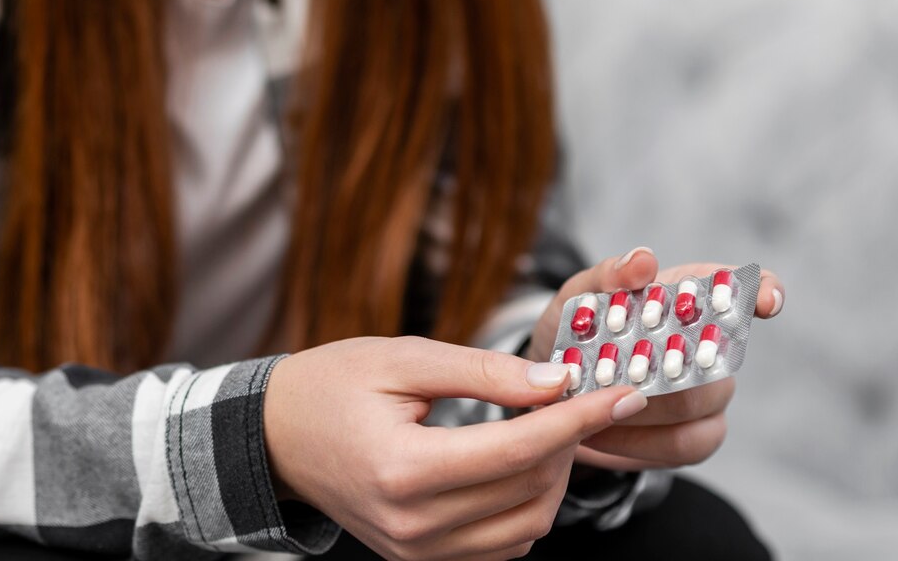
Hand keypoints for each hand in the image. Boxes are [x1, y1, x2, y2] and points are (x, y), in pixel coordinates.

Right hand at [264, 336, 648, 560]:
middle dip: (570, 439)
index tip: (620, 390)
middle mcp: (411, 525)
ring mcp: (416, 552)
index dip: (579, 417)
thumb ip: (483, 371)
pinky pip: (501, 547)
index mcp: (402, 469)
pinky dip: (527, 507)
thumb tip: (558, 382)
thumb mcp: (404, 358)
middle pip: (530, 489)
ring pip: (527, 526)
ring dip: (554, 476)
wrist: (277, 436)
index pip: (518, 449)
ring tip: (547, 426)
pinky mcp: (420, 560)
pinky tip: (520, 463)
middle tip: (577, 393)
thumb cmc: (332, 385)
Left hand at [525, 250, 785, 470]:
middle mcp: (709, 344)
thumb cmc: (575, 333)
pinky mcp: (695, 436)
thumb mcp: (577, 299)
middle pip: (718, 359)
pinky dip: (638, 442)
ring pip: (698, 406)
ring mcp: (708, 393)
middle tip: (619, 369)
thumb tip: (643, 261)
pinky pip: (682, 446)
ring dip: (642, 407)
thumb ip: (607, 277)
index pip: (742, 286)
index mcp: (688, 294)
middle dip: (665, 366)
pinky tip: (602, 432)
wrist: (555, 389)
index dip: (763, 291)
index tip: (766, 302)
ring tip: (594, 402)